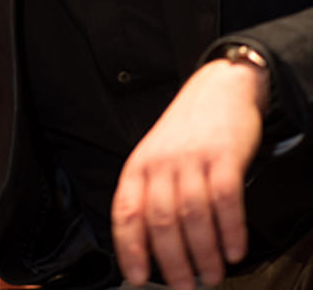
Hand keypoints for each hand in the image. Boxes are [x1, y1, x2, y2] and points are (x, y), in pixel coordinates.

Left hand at [111, 58, 268, 289]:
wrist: (218, 90)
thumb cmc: (186, 131)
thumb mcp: (156, 157)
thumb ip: (151, 194)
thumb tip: (148, 243)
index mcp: (138, 166)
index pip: (126, 212)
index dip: (129, 247)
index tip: (136, 276)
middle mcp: (161, 163)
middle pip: (161, 220)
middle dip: (171, 260)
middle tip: (183, 285)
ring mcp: (192, 159)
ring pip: (193, 215)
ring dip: (203, 252)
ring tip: (211, 275)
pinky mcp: (223, 156)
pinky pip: (226, 200)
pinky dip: (230, 230)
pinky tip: (233, 250)